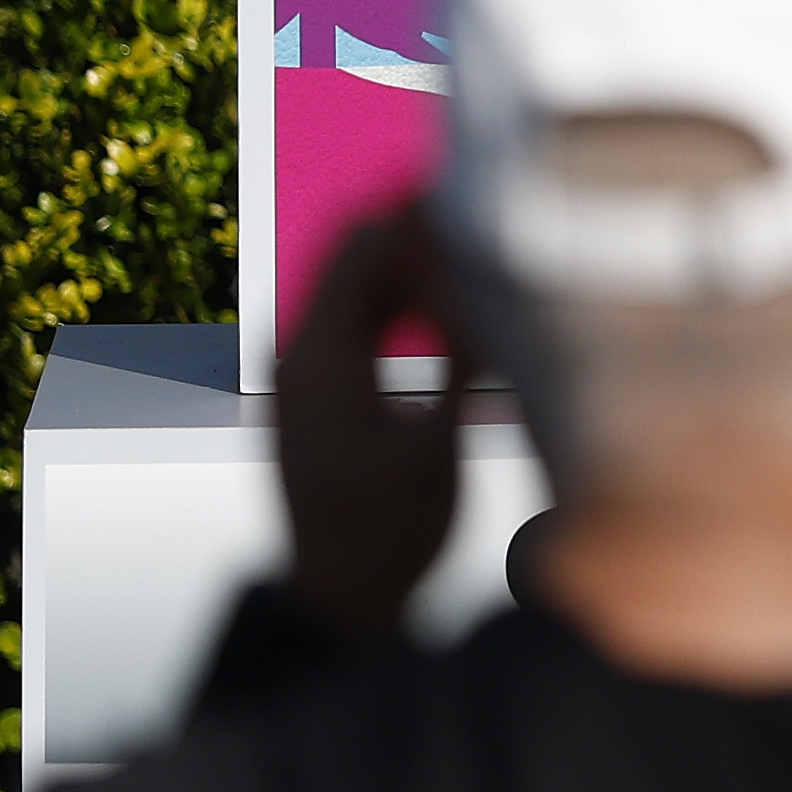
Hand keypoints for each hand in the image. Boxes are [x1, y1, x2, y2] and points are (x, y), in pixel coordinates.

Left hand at [279, 200, 471, 646]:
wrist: (339, 596)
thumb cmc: (388, 532)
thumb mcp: (438, 444)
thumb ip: (462, 356)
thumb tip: (494, 286)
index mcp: (319, 357)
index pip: (362, 245)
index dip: (420, 212)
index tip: (481, 195)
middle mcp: (297, 354)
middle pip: (355, 256)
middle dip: (422, 235)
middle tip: (493, 231)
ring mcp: (300, 372)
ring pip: (357, 285)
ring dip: (414, 269)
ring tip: (482, 269)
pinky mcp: (314, 391)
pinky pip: (354, 319)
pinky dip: (399, 303)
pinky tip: (450, 313)